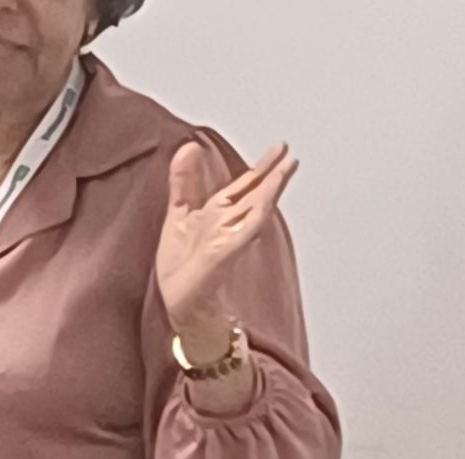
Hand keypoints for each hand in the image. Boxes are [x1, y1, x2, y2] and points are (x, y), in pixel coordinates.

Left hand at [156, 139, 299, 339]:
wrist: (177, 306)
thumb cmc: (180, 268)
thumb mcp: (178, 214)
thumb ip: (183, 181)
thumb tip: (190, 145)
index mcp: (216, 215)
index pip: (243, 186)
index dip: (259, 167)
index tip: (278, 150)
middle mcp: (227, 225)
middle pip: (255, 193)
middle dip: (272, 172)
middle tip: (288, 152)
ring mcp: (229, 239)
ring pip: (257, 208)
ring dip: (271, 188)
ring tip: (287, 168)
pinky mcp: (224, 255)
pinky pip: (245, 231)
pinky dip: (255, 215)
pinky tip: (266, 202)